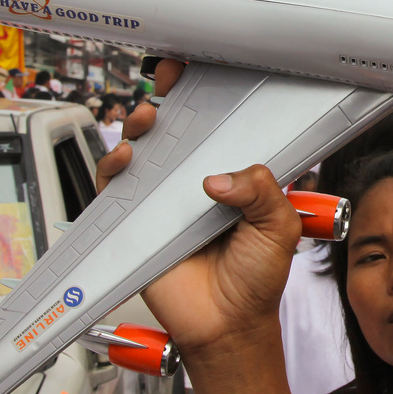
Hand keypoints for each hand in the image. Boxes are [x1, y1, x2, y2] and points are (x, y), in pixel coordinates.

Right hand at [94, 58, 302, 357]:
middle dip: (168, 95)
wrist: (227, 327)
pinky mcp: (137, 220)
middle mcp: (197, 179)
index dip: (211, 92)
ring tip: (147, 122)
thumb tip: (222, 177)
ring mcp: (165, 198)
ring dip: (139, 125)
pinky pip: (115, 187)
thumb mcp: (278, 227)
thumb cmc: (256, 279)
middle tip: (168, 81)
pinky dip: (114, 167)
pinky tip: (127, 160)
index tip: (204, 66)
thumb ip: (261, 192)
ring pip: (142, 147)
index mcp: (236, 173)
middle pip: (176, 125)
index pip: (222, 122)